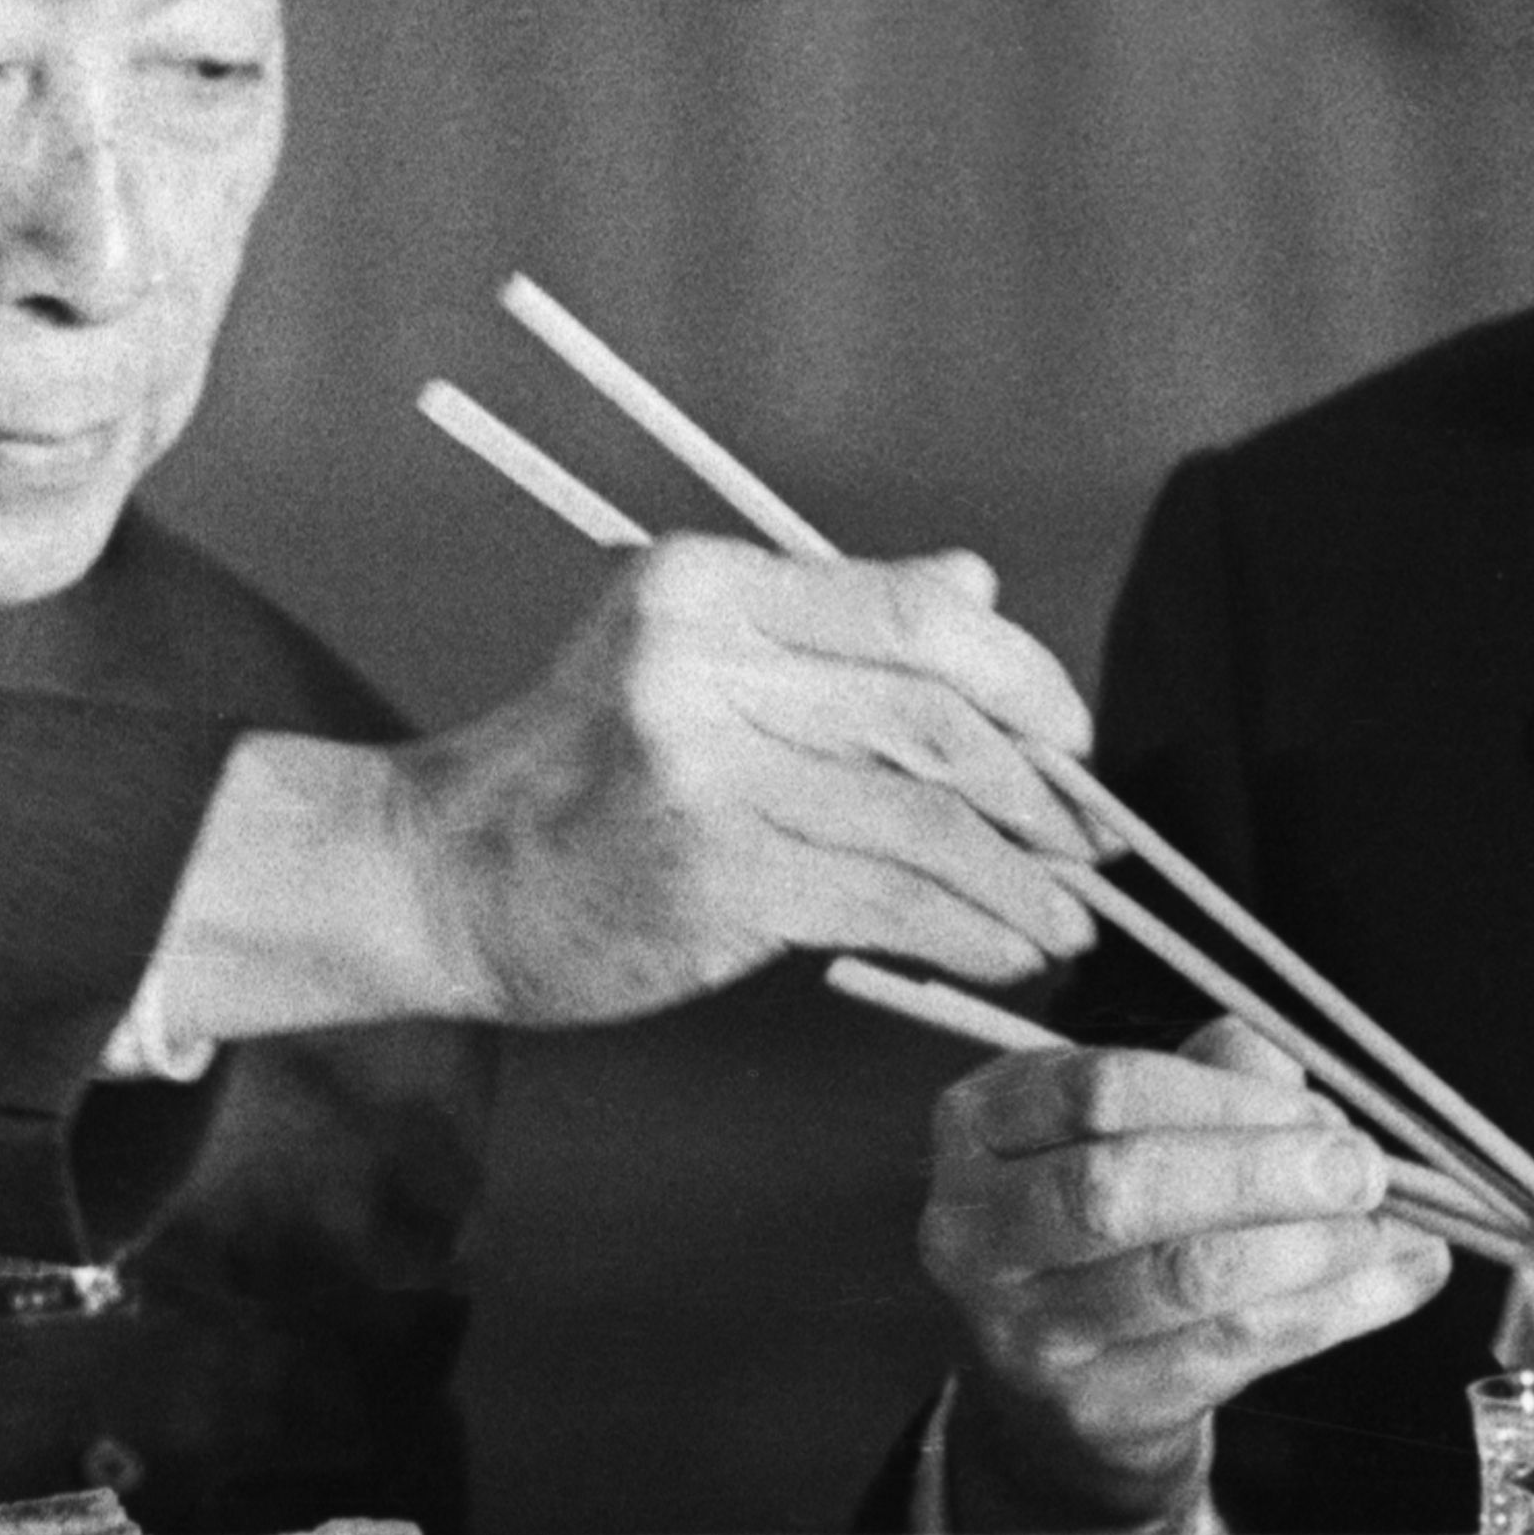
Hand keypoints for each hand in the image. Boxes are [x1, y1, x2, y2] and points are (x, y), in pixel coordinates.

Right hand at [384, 536, 1105, 1028]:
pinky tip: (1006, 951)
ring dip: (1020, 880)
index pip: (913, 614)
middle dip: (1041, 788)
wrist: (439, 875)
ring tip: (1067, 919)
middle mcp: (704, 661)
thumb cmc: (582, 770)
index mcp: (709, 584)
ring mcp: (704, 770)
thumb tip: (977, 586)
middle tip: (1094, 841)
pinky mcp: (712, 874)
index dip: (1021, 679)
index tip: (1073, 737)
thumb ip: (832, 623)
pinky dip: (967, 930)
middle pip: (933, 714)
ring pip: (923, 818)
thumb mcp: (689, 656)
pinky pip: (885, 899)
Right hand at [922, 1018, 1456, 1524]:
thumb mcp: (1131, 1130)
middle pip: (1121, 1187)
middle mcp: (977, 1233)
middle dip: (1258, 1172)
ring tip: (1391, 1225)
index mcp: (980, 1128)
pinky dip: (1333, 1309)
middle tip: (1361, 1167)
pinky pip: (1231, 1351)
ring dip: (1311, 1245)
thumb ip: (1208, 1081)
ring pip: (1184, 1276)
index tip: (1314, 1107)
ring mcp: (1027, 1333)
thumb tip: (1290, 1069)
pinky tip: (1400, 1278)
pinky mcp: (1095, 1409)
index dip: (1220, 1097)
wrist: (1056, 1395)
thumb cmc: (1106, 1226)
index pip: (1099, 1092)